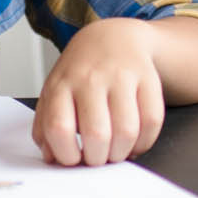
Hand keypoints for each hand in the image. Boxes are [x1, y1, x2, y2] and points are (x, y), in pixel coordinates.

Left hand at [34, 19, 168, 164]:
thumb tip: (51, 157)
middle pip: (96, 134)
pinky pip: (152, 121)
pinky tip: (134, 142)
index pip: (59, 128)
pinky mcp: (148, 78)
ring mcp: (121, 77)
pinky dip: (144, 142)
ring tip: (115, 152)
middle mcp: (91, 79)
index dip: (66, 155)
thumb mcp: (54, 92)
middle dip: (97, 159)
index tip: (72, 159)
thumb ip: (45, 126)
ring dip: (121, 153)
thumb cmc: (80, 73)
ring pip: (127, 131)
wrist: (113, 38)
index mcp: (62, 85)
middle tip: (96, 158)